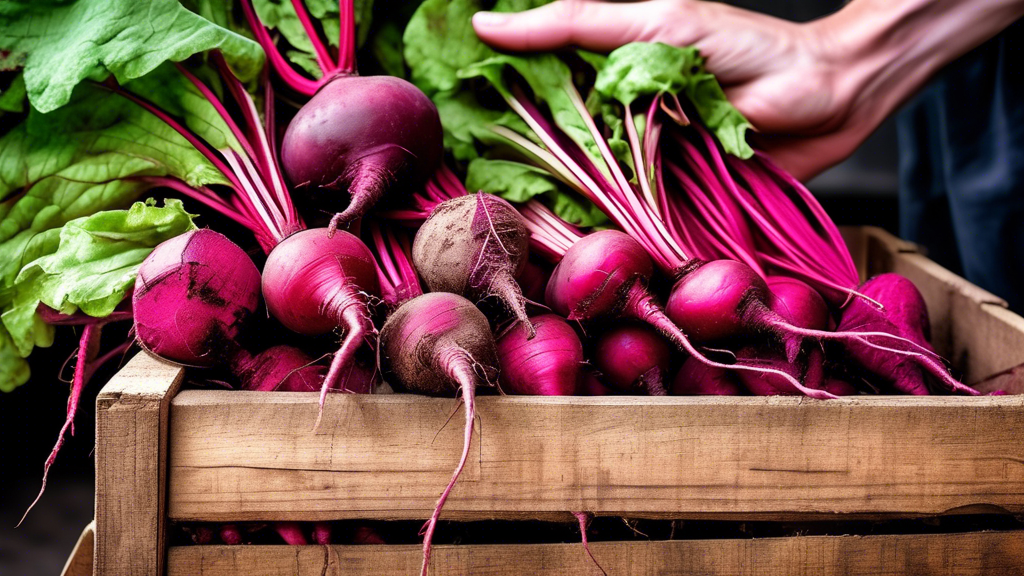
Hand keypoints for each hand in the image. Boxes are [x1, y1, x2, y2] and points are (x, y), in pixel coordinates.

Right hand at [472, 0, 1023, 180]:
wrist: (831, 94)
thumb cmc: (747, 50)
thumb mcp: (656, 26)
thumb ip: (578, 28)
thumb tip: (489, 23)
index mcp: (605, 78)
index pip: (527, 94)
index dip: (482, 107)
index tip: (435, 121)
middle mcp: (616, 125)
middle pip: (547, 152)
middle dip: (505, 169)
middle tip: (456, 186)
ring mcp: (643, 168)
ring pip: (581, 194)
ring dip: (548, 210)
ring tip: (497, 224)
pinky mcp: (673, 204)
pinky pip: (626, 225)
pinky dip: (600, 235)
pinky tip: (563, 248)